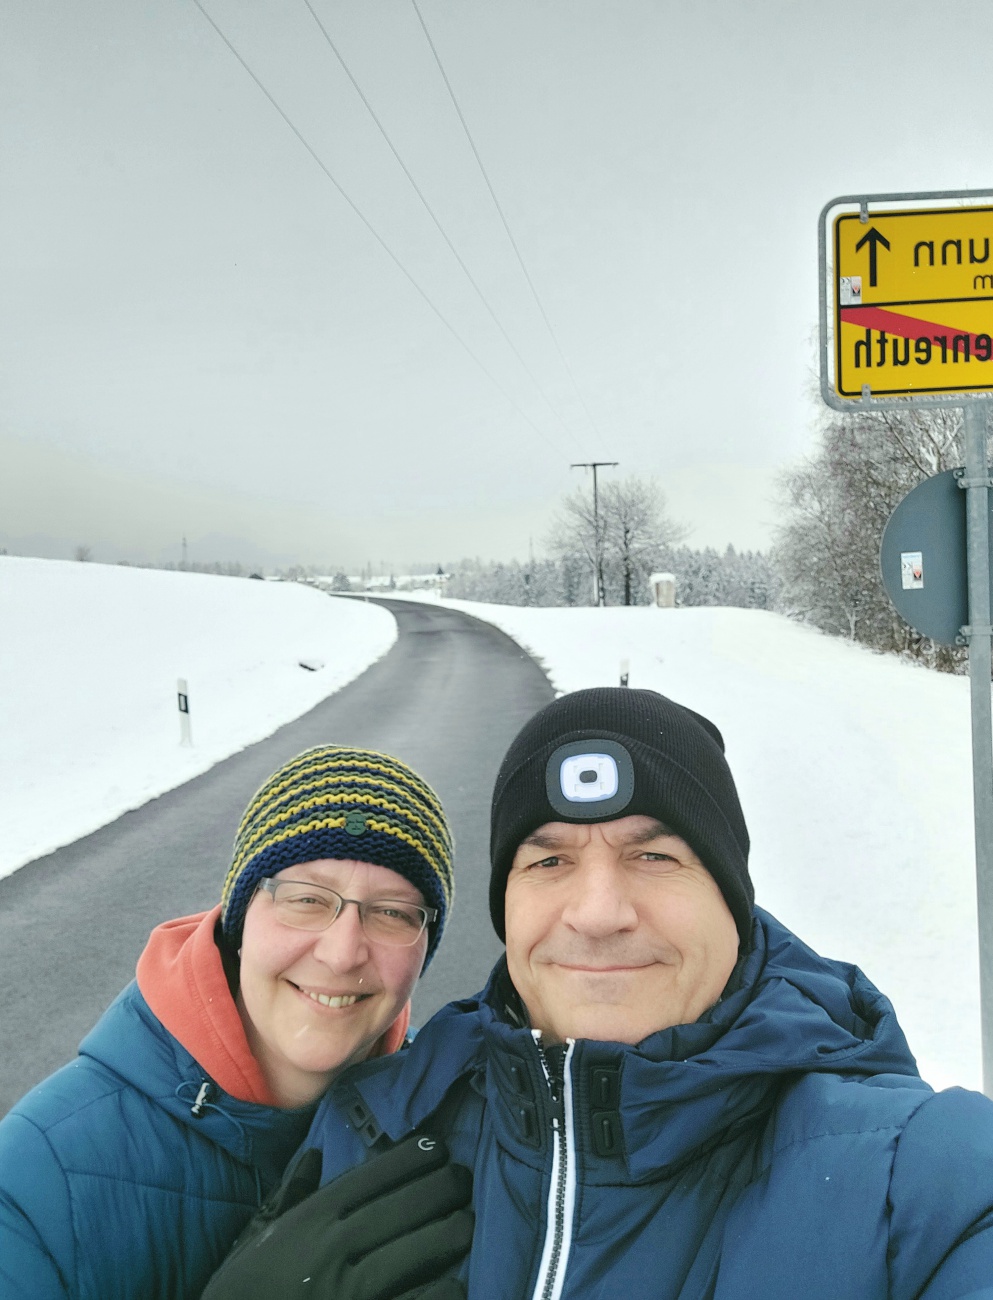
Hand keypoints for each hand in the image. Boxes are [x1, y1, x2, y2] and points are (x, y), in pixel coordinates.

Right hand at [200, 1135, 471, 1299]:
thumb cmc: (242, 1293)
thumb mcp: (255, 1241)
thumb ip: (288, 1196)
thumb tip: (313, 1155)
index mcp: (309, 1221)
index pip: (372, 1176)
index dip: (412, 1157)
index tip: (438, 1147)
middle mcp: (332, 1250)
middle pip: (405, 1206)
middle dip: (443, 1188)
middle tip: (462, 1180)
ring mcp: (349, 1291)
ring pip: (419, 1251)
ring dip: (450, 1233)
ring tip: (465, 1223)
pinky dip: (442, 1289)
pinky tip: (454, 1282)